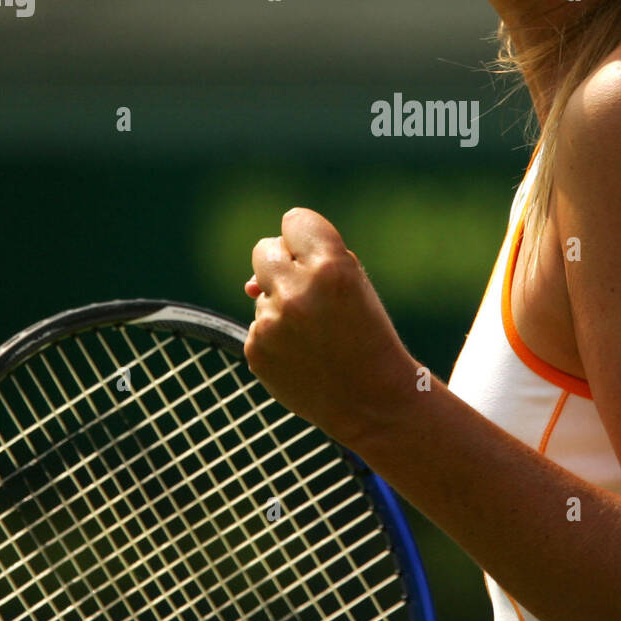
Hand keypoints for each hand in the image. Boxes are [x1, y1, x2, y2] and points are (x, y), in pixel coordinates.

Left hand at [244, 208, 419, 448]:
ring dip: (281, 304)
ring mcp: (271, 322)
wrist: (372, 400)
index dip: (304, 236)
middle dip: (282, 263)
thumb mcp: (356, 284)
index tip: (315, 253)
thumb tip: (248, 283)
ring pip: (260, 291)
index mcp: (329, 266)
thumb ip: (311, 262)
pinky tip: (303, 353)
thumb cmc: (369, 334)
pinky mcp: (256, 350)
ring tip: (315, 333)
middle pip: (264, 249)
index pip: (294, 220)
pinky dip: (275, 335)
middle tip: (308, 289)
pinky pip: (258, 325)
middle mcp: (295, 291)